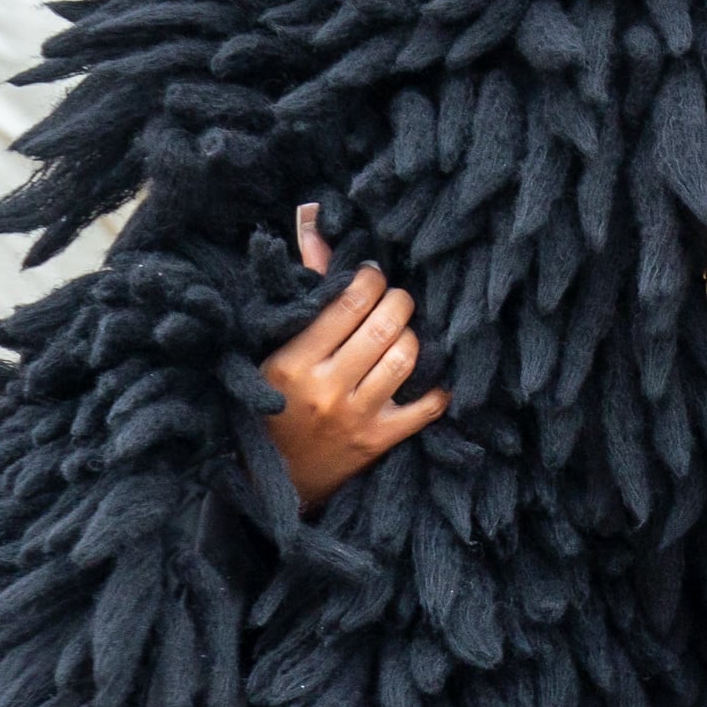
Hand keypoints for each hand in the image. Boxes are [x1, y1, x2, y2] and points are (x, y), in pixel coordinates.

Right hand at [261, 206, 448, 510]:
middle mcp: (327, 389)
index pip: (347, 303)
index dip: (369, 279)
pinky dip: (437, 385)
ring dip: (412, 336)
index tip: (371, 276)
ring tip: (402, 332)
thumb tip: (315, 225)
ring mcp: (357, 417)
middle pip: (386, 325)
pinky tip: (430, 372)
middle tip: (396, 299)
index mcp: (293, 361)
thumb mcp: (272, 348)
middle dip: (398, 301)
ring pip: (407, 357)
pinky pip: (427, 405)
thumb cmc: (268, 403)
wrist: (268, 480)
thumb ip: (301, 288)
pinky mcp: (380, 442)